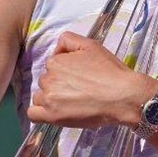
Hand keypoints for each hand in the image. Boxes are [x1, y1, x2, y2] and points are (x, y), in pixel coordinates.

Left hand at [28, 32, 151, 128]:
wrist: (124, 96)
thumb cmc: (111, 72)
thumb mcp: (92, 46)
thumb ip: (69, 40)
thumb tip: (57, 48)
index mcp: (56, 62)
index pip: (53, 65)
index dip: (67, 70)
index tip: (80, 76)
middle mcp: (48, 79)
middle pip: (47, 81)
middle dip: (60, 84)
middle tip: (80, 89)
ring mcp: (49, 99)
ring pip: (41, 97)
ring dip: (52, 98)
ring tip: (72, 102)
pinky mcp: (52, 116)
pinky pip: (33, 114)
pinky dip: (41, 113)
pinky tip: (55, 111)